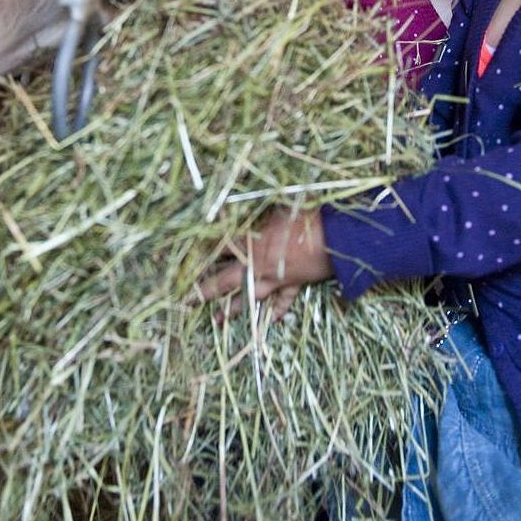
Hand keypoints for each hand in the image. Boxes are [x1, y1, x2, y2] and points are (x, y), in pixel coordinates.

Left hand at [197, 207, 333, 319]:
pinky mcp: (295, 284)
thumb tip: (236, 198)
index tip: (184, 262)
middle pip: (226, 281)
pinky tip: (271, 321)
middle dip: (206, 291)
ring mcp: (277, 278)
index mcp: (251, 243)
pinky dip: (277, 311)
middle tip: (189, 301)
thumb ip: (255, 208)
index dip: (202, 255)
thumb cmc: (306, 216)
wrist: (337, 238)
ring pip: (250, 297)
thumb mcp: (275, 205)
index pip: (219, 249)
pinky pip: (284, 301)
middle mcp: (259, 265)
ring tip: (218, 320)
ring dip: (234, 309)